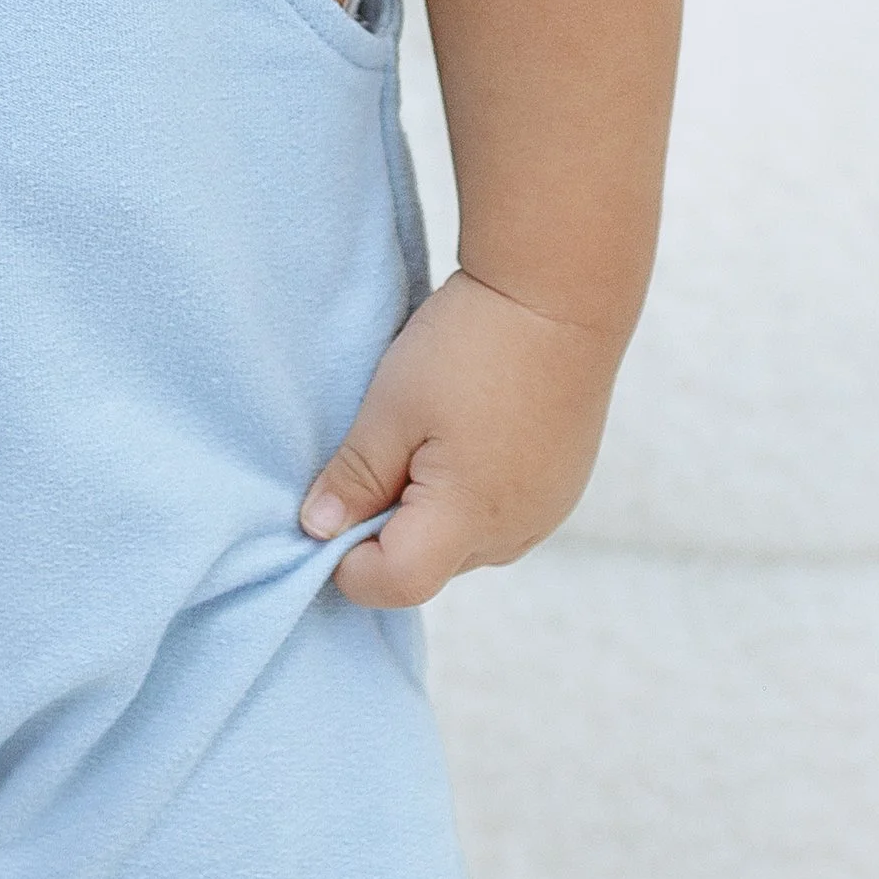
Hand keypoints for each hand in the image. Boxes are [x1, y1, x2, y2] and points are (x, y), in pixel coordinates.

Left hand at [298, 268, 622, 607]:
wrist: (561, 294)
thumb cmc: (471, 345)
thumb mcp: (393, 403)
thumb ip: (356, 475)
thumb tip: (317, 530)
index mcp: (468, 518)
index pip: (396, 585)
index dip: (348, 562)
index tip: (329, 508)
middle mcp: (513, 532)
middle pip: (429, 565)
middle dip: (388, 528)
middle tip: (378, 448)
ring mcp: (545, 511)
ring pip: (463, 541)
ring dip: (430, 509)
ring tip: (424, 431)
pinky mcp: (561, 487)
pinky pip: (498, 515)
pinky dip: (468, 492)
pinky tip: (464, 430)